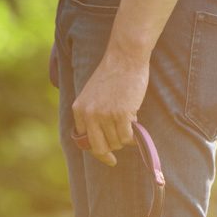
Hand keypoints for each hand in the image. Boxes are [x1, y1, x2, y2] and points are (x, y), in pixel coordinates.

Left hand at [72, 51, 148, 165]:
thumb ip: (92, 115)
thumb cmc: (112, 75)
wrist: (125, 58)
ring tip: (129, 126)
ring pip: (116, 143)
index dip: (97, 152)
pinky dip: (133, 138)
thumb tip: (101, 139)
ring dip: (124, 139)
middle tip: (117, 154)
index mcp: (79, 110)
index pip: (85, 141)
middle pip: (100, 147)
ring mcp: (105, 115)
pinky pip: (127, 138)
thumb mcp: (92, 95)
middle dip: (110, 152)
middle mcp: (89, 114)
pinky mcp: (121, 114)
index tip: (108, 158)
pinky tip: (137, 130)